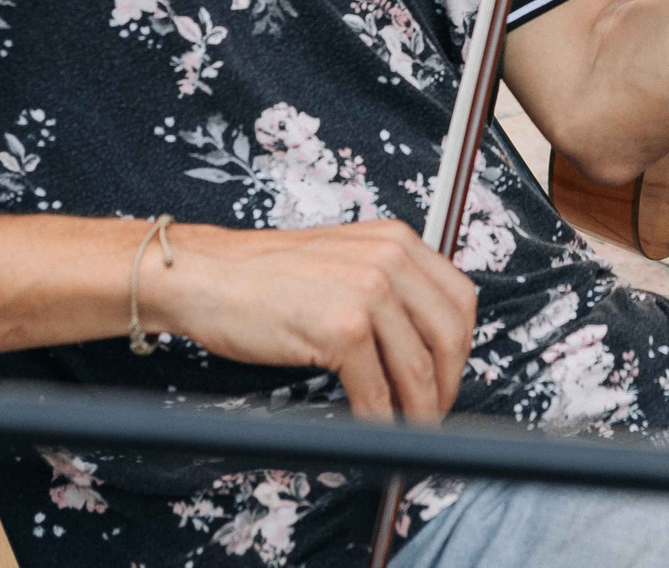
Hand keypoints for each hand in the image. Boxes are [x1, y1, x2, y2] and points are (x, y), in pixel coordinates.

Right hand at [155, 220, 477, 419]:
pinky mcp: (342, 329)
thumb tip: (420, 340)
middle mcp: (390, 259)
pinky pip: (376, 390)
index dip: (461, 347)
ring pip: (418, 368)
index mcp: (396, 240)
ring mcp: (368, 293)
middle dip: (447, 383)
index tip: (448, 374)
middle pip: (450, 334)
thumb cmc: (264, 276)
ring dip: (418, 410)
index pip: (459, 298)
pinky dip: (379, 420)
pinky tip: (372, 428)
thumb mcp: (344, 261)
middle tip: (434, 411)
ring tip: (408, 430)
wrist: (207, 276)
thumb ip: (387, 286)